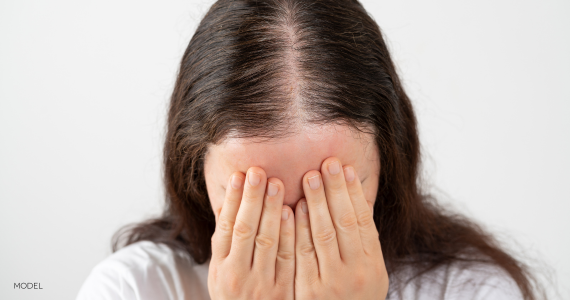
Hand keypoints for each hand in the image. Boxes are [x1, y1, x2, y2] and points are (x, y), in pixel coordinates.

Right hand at [208, 167, 294, 299]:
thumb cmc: (239, 297)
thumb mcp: (223, 274)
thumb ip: (226, 243)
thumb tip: (228, 204)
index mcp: (221, 269)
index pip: (225, 228)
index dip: (233, 201)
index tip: (239, 175)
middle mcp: (237, 276)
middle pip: (245, 230)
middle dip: (251, 198)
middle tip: (258, 171)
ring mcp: (261, 284)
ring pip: (266, 241)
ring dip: (271, 210)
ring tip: (276, 183)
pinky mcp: (283, 291)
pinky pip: (287, 259)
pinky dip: (289, 233)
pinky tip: (292, 211)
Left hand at [294, 157, 388, 299]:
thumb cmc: (351, 298)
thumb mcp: (366, 273)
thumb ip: (361, 242)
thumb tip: (353, 200)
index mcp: (373, 266)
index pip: (362, 221)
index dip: (353, 193)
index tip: (345, 168)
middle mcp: (356, 273)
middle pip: (344, 223)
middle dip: (334, 190)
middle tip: (326, 163)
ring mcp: (331, 283)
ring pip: (322, 235)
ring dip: (316, 203)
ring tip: (309, 177)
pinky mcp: (308, 291)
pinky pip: (301, 254)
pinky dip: (297, 229)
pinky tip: (293, 208)